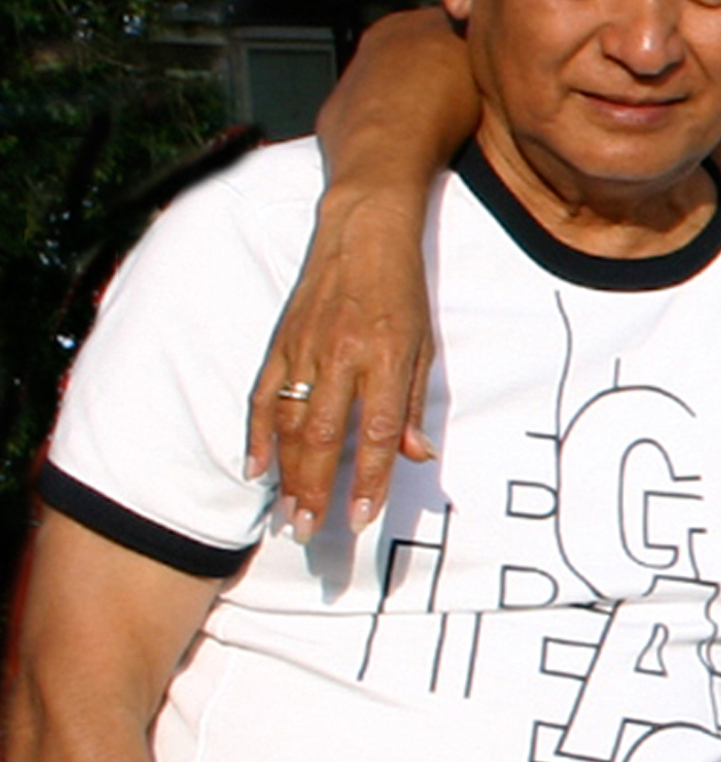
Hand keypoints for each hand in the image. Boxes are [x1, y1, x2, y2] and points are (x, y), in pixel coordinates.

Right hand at [244, 181, 439, 538]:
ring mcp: (304, 349)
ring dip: (287, 474)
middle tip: (310, 532)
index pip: (377, 432)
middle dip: (316, 490)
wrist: (363, 230)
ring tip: (287, 514)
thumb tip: (416, 456)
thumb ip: (413, 402)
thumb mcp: (424, 344)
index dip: (369, 480)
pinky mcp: (280, 342)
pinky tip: (255, 468)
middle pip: (324, 437)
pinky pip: (264, 396)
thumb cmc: (402, 290)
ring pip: (289, 424)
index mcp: (385, 358)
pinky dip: (258, 434)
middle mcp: (342, 356)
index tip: (360, 519)